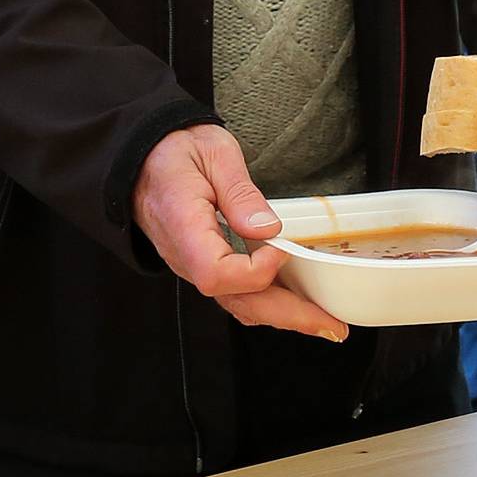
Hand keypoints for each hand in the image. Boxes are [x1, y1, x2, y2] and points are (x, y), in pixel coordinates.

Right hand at [133, 124, 345, 342]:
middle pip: (234, 300)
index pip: (214, 272)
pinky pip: (235, 292)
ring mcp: (194, 264)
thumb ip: (240, 193)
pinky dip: (269, 303)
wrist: (145, 157)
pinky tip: (298, 304)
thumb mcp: (214, 154)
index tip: (281, 251)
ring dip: (283, 316)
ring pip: (237, 303)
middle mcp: (185, 256)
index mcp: (182, 225)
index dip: (253, 272)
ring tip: (325, 323)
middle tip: (332, 325)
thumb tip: (268, 229)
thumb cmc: (176, 151)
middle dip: (286, 315)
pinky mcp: (205, 263)